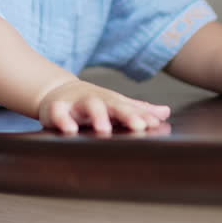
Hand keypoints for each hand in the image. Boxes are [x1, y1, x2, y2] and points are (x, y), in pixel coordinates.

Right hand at [37, 80, 171, 134]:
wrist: (56, 92)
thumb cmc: (92, 102)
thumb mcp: (114, 103)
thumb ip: (138, 109)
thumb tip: (165, 112)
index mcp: (111, 102)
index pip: (129, 108)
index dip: (141, 116)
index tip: (154, 125)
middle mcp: (96, 101)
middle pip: (113, 105)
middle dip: (126, 115)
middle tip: (138, 127)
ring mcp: (76, 104)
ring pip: (87, 106)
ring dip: (97, 116)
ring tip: (104, 129)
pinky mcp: (56, 109)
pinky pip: (58, 114)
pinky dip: (63, 120)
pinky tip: (70, 130)